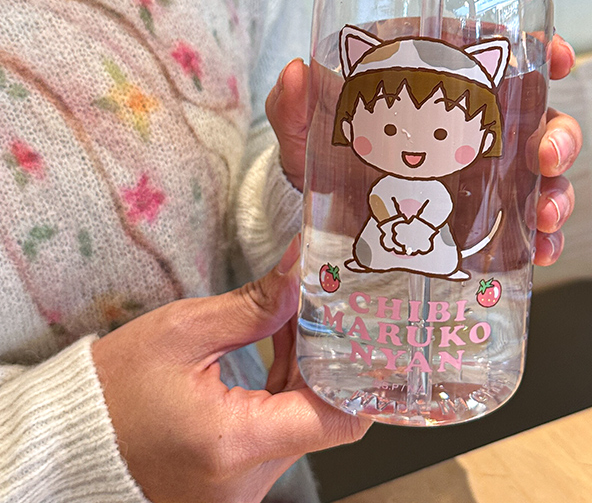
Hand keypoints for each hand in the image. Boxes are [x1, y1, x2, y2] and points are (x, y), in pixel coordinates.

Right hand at [91, 238, 367, 502]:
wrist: (65, 442)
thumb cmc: (112, 391)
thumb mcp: (184, 333)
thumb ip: (257, 304)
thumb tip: (303, 268)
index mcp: (235, 444)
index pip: (339, 419)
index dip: (364, 374)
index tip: (368, 331)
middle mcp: (246, 482)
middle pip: (323, 415)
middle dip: (331, 355)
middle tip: (328, 305)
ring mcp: (241, 490)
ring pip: (304, 422)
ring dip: (307, 369)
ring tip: (294, 317)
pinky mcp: (234, 484)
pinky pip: (280, 433)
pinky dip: (285, 391)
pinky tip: (278, 347)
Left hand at [267, 33, 583, 266]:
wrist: (322, 222)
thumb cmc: (323, 159)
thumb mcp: (307, 133)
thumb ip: (294, 104)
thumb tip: (297, 71)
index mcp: (440, 86)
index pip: (500, 58)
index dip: (540, 50)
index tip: (556, 56)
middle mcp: (473, 125)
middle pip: (539, 117)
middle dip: (559, 134)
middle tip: (545, 156)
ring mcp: (486, 172)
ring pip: (543, 172)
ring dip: (558, 189)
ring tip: (546, 214)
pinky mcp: (485, 217)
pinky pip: (527, 223)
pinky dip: (543, 235)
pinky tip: (539, 250)